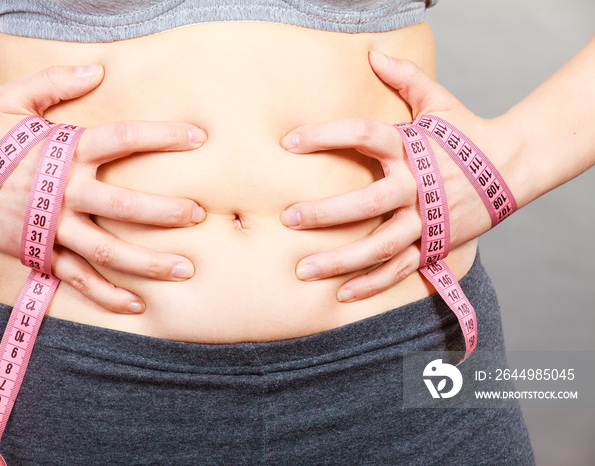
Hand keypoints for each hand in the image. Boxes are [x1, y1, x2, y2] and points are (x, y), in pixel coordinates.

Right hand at [0, 65, 206, 312]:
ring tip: (186, 269)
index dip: (163, 137)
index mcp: (65, 150)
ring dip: (148, 262)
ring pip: (107, 250)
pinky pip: (77, 278)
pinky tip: (137, 305)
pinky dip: (106, 294)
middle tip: (198, 215)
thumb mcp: (17, 99)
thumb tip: (97, 70)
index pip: (124, 139)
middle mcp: (63, 190)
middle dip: (165, 211)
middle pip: (124, 204)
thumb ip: (57, 82)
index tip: (199, 138)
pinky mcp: (40, 251)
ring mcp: (52, 226)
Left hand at [279, 51, 509, 301]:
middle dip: (325, 213)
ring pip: (380, 245)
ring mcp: (427, 221)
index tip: (289, 142)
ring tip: (303, 269)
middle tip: (288, 218)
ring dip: (341, 260)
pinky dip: (373, 284)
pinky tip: (341, 294)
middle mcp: (418, 187)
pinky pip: (400, 270)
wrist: (512, 167)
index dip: (326, 135)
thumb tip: (375, 54)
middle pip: (367, 202)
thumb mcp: (438, 102)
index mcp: (412, 148)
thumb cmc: (466, 134)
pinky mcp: (435, 245)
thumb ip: (407, 79)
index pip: (364, 134)